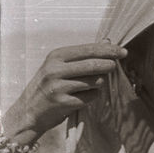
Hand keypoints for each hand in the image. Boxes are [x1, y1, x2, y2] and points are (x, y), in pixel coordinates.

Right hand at [4, 43, 125, 138]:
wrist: (30, 110)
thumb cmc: (50, 85)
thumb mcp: (60, 66)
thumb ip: (82, 56)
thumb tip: (108, 43)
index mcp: (56, 56)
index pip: (88, 49)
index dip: (108, 50)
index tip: (123, 52)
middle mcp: (55, 69)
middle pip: (92, 65)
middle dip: (109, 65)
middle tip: (115, 66)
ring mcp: (58, 86)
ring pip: (94, 82)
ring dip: (99, 84)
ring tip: (89, 85)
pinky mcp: (63, 102)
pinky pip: (91, 97)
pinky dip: (92, 97)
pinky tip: (82, 97)